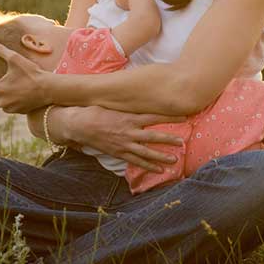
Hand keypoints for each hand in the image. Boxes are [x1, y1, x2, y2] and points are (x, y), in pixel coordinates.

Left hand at [0, 40, 49, 112]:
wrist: (48, 89)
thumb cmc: (31, 73)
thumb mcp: (14, 58)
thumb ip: (0, 50)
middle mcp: (2, 101)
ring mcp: (12, 108)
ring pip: (0, 105)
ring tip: (0, 92)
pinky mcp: (20, 111)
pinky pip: (10, 108)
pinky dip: (9, 103)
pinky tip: (13, 97)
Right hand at [64, 105, 184, 172]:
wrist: (79, 124)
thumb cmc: (96, 111)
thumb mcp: (114, 104)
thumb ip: (129, 103)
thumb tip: (142, 93)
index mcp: (130, 117)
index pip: (155, 116)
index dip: (170, 117)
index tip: (185, 116)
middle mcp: (129, 132)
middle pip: (154, 137)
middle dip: (169, 140)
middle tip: (183, 142)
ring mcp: (124, 144)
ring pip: (147, 153)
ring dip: (162, 157)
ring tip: (174, 160)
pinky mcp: (119, 153)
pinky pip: (136, 162)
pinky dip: (148, 167)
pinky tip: (159, 170)